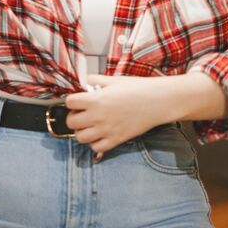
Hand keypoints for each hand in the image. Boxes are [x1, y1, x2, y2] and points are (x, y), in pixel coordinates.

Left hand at [64, 75, 179, 155]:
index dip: (72, 101)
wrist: (158, 101)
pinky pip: (97, 148)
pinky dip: (95, 143)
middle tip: (81, 113)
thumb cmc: (137, 88)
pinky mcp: (117, 139)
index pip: (69, 102)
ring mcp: (107, 130)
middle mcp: (98, 116)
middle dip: (73, 117)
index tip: (77, 100)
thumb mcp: (113, 80)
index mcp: (95, 99)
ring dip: (82, 131)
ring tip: (89, 125)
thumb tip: (86, 81)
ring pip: (81, 138)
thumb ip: (96, 80)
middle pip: (71, 122)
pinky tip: (100, 135)